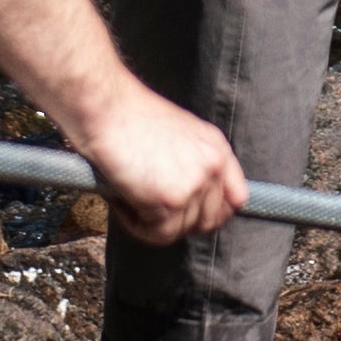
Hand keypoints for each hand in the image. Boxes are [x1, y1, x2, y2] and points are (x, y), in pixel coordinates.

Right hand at [76, 75, 247, 248]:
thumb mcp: (175, 135)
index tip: (189, 216)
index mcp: (216, 147)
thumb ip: (190, 164)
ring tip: (128, 193)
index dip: (212, 213)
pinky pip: (157, 234)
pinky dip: (135, 224)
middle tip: (149, 206)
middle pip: (209, 221)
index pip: (236, 198)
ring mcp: (195, 184)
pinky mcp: (171, 200)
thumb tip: (186, 200)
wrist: (103, 107)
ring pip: (180, 230)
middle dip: (178, 221)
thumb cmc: (125, 116)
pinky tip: (122, 199)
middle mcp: (212, 165)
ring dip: (150, 220)